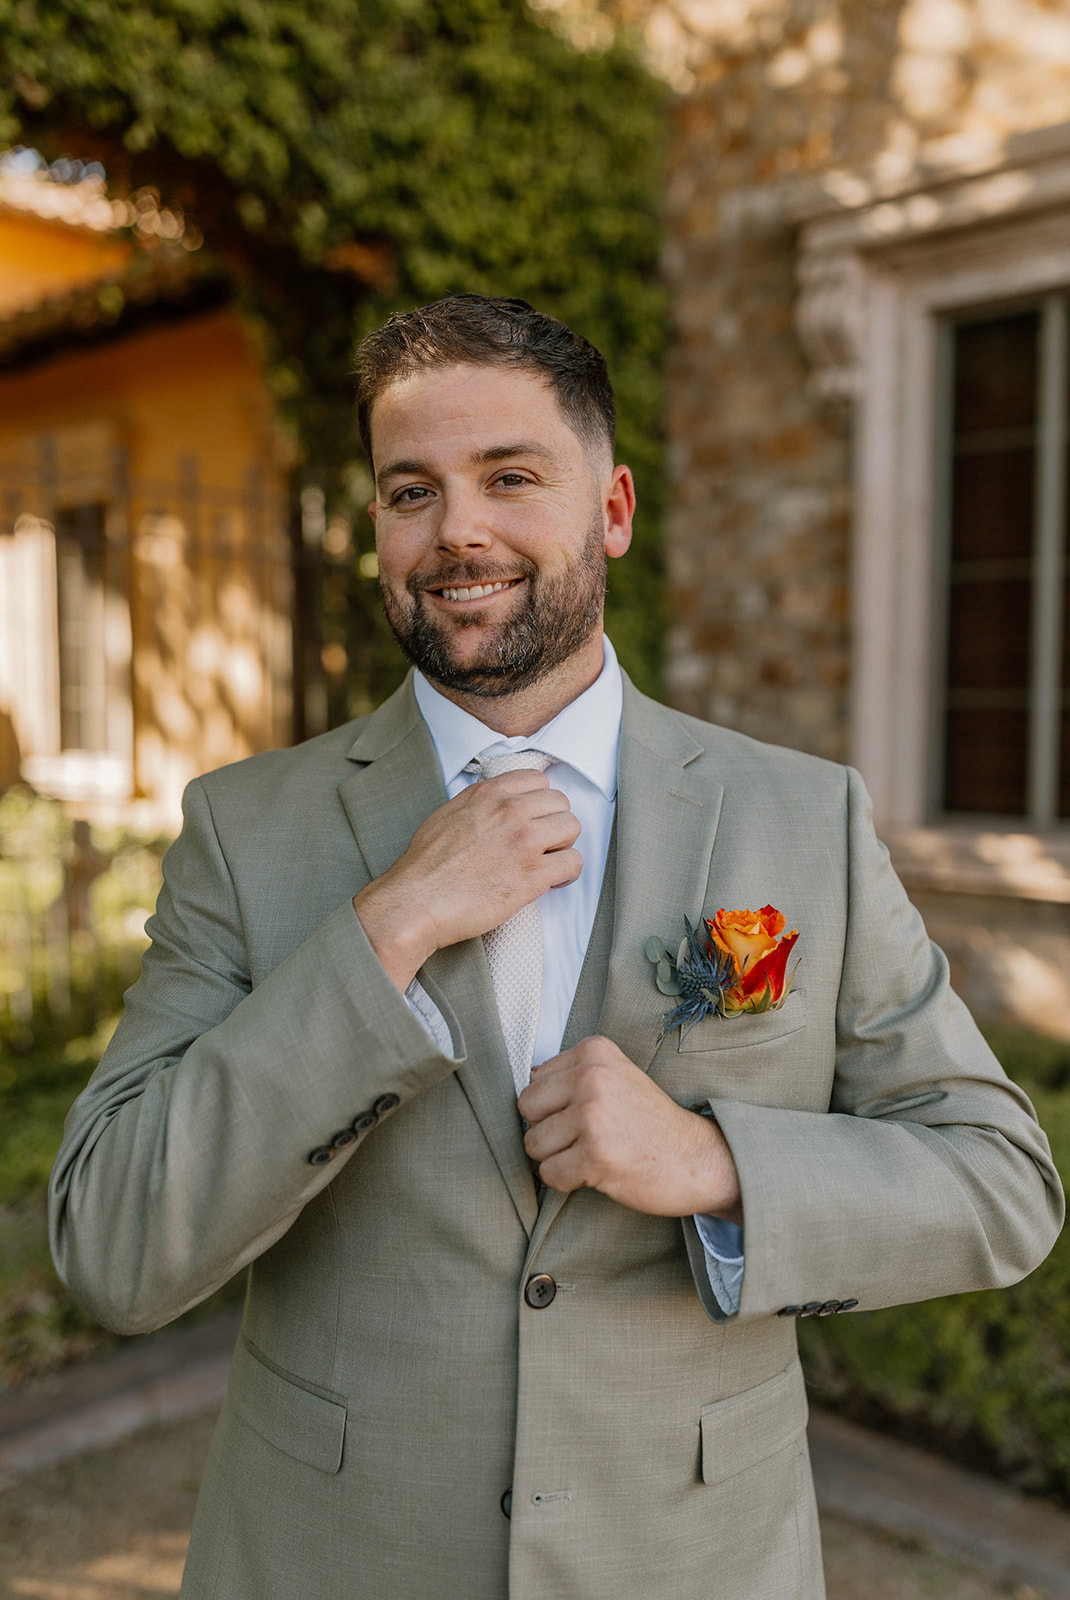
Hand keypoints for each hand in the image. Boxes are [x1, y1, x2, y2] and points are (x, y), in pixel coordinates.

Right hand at [353, 770, 580, 991]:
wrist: (416, 902)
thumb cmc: (425, 867)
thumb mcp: (447, 815)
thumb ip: (477, 803)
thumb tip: (495, 802)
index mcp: (487, 794)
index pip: (537, 780)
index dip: (539, 802)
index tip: (534, 818)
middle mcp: (509, 811)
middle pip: (560, 803)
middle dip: (553, 824)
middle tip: (542, 845)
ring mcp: (523, 841)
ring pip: (571, 828)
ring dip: (562, 846)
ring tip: (547, 862)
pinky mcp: (533, 875)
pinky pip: (572, 862)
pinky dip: (566, 873)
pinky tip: (552, 881)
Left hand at [518, 1036, 741, 1221]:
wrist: (697, 1160)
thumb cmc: (652, 1124)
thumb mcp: (616, 1077)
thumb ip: (572, 1075)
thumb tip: (525, 1081)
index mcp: (595, 1052)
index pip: (535, 1081)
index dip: (554, 1106)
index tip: (588, 1114)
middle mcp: (592, 1077)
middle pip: (527, 1110)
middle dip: (548, 1131)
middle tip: (586, 1138)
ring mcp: (593, 1115)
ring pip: (534, 1144)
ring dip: (558, 1158)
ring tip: (595, 1153)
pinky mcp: (595, 1155)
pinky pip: (549, 1174)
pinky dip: (567, 1181)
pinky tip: (598, 1171)